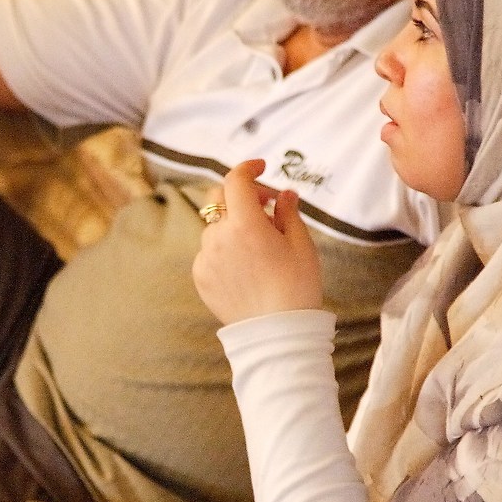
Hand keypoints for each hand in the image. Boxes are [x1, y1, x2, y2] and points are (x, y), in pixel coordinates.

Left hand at [191, 159, 322, 324]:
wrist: (277, 333)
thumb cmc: (297, 287)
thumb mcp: (300, 244)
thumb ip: (287, 212)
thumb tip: (283, 194)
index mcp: (245, 224)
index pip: (236, 180)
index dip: (248, 168)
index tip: (261, 167)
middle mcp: (218, 237)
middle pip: (219, 197)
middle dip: (241, 194)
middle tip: (266, 206)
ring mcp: (205, 258)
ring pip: (214, 226)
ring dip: (233, 224)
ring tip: (260, 244)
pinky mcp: (200, 276)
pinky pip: (209, 251)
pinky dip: (224, 248)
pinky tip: (246, 265)